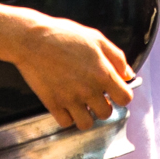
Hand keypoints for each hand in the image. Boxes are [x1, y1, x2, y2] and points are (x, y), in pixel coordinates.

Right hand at [15, 17, 139, 130]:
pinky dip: (67, 116)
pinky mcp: (52, 104)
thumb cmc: (64, 35)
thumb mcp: (96, 39)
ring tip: (80, 103)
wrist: (31, 39)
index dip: (121, 95)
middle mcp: (89, 90)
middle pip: (106, 113)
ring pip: (87, 123)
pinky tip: (65, 104)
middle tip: (94, 95)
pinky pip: (66, 123)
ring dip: (86, 115)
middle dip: (103, 105)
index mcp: (103, 73)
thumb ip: (116, 57)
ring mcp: (70, 99)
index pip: (125, 98)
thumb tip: (128, 75)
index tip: (114, 91)